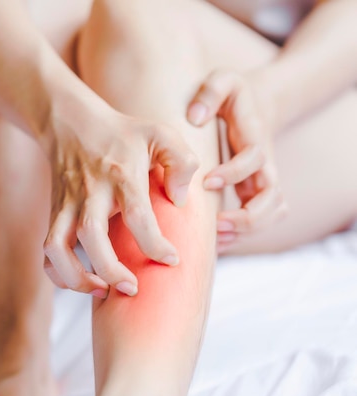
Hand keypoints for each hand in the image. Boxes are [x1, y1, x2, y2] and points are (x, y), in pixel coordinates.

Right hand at [43, 105, 198, 296]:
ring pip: (58, 247)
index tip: (171, 260)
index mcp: (122, 175)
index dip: (155, 244)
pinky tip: (81, 281)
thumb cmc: (123, 134)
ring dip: (76, 277)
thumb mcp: (160, 134)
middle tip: (132, 288)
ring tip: (103, 291)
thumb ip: (180, 161)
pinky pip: (47, 250)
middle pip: (91, 235)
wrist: (70, 122)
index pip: (137, 214)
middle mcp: (91, 193)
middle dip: (110, 269)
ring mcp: (67, 205)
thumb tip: (179, 199)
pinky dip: (58, 273)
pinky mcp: (55, 213)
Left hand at [187, 69, 287, 251]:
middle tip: (216, 224)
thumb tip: (194, 117)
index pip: (255, 160)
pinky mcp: (254, 191)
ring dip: (247, 230)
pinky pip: (259, 219)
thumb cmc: (233, 94)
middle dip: (248, 215)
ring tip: (215, 238)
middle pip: (274, 197)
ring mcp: (263, 180)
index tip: (206, 181)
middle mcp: (265, 164)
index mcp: (256, 138)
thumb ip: (211, 92)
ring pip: (272, 213)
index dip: (234, 173)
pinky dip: (242, 233)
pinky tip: (214, 242)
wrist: (257, 104)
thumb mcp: (223, 80)